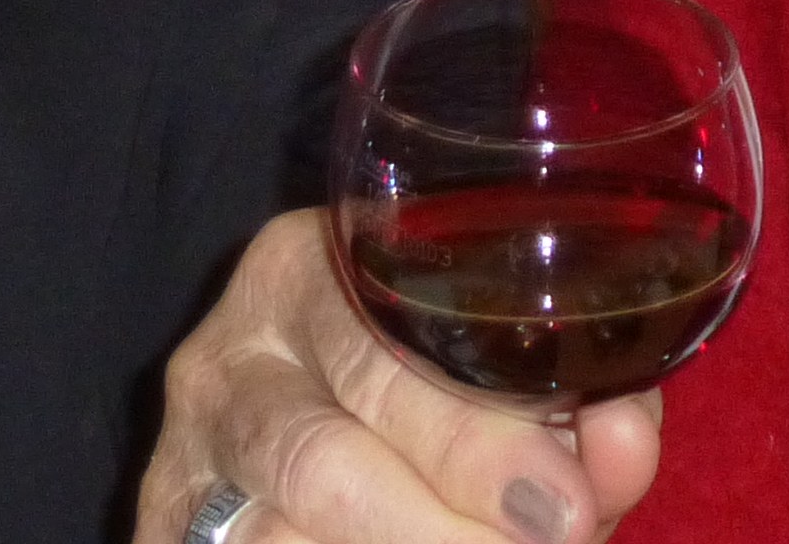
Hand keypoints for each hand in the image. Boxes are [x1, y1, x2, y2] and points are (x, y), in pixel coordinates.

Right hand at [138, 211, 661, 543]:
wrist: (302, 401)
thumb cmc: (425, 376)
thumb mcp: (495, 366)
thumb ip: (573, 404)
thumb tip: (623, 451)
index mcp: (311, 270)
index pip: (386, 358)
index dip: (478, 444)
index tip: (569, 507)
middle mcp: (229, 358)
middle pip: (323, 464)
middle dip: (443, 529)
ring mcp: (186, 457)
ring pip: (272, 537)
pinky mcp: (165, 522)